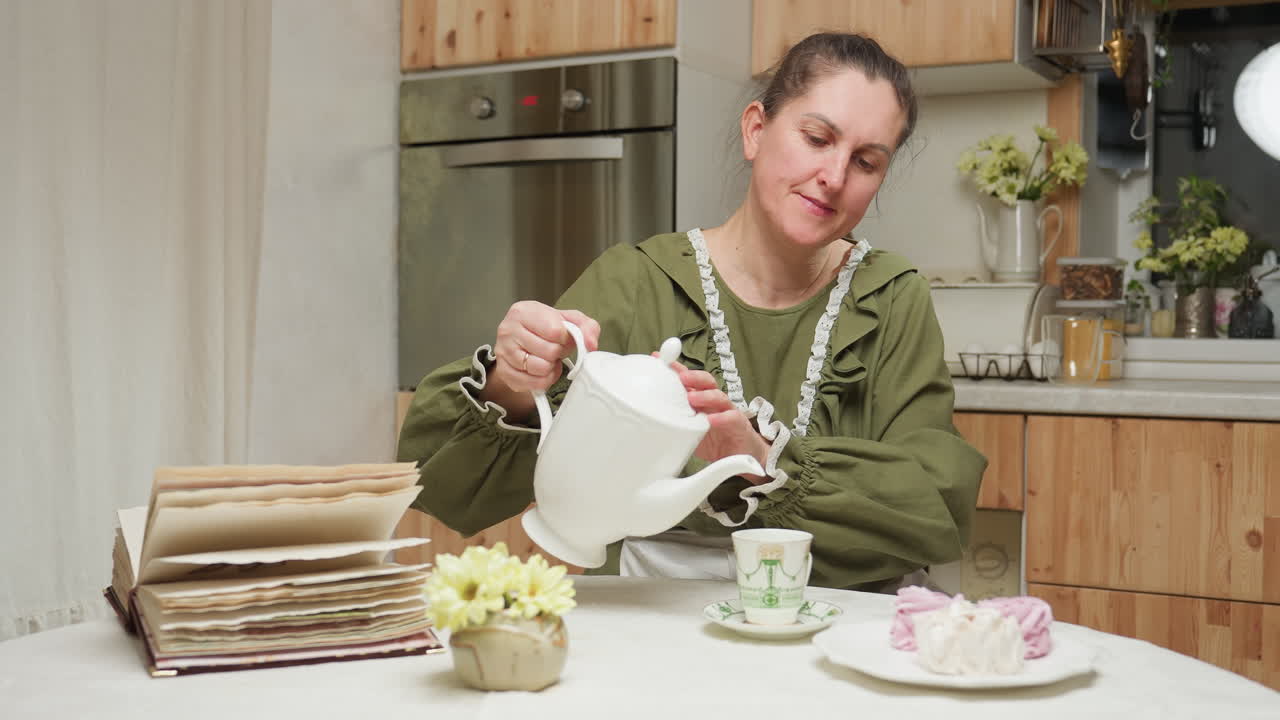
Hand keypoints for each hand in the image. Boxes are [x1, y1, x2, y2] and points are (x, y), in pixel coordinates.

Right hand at [481, 302, 599, 419]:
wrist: (522, 342)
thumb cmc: (546, 329)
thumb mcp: (569, 320)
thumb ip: (587, 327)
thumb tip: (591, 345)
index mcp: (523, 311)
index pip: (555, 331)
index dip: (565, 339)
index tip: (561, 337)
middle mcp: (508, 330)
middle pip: (549, 352)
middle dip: (558, 353)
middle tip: (554, 349)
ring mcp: (503, 352)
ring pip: (541, 369)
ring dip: (551, 368)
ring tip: (547, 359)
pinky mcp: (504, 372)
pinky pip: (533, 384)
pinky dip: (543, 380)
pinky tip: (541, 371)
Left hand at [670, 363, 770, 483]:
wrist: (740, 455)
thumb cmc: (713, 440)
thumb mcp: (689, 431)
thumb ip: (674, 422)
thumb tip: (645, 421)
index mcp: (701, 400)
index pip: (688, 380)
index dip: (675, 368)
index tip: (658, 357)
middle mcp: (714, 402)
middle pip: (706, 382)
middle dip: (692, 376)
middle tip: (680, 378)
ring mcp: (727, 411)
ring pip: (719, 397)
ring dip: (705, 395)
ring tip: (692, 398)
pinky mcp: (738, 425)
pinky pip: (731, 418)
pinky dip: (721, 418)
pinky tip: (711, 420)